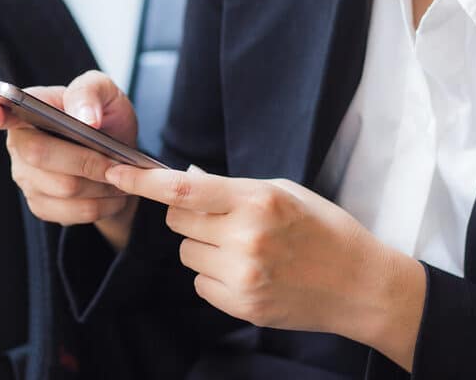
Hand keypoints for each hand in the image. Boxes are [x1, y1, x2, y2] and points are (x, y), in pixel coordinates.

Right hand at [0, 70, 139, 250]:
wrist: (121, 159)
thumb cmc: (105, 118)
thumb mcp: (106, 92)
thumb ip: (90, 91)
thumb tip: (84, 117)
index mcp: (22, 108)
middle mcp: (17, 144)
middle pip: (39, 155)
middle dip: (86, 158)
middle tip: (117, 159)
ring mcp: (25, 178)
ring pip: (63, 188)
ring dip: (101, 183)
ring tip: (121, 174)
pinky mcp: (41, 205)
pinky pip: (72, 212)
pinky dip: (103, 203)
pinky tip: (113, 192)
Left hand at [104, 166, 425, 370]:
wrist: (361, 284)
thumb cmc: (323, 228)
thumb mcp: (282, 191)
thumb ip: (229, 187)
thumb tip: (183, 180)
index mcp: (256, 200)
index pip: (182, 189)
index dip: (142, 181)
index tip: (114, 171)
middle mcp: (246, 238)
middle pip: (177, 221)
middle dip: (188, 216)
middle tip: (220, 218)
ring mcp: (243, 275)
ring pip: (186, 253)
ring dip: (203, 247)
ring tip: (242, 248)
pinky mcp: (243, 305)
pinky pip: (200, 283)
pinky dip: (213, 275)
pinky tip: (246, 271)